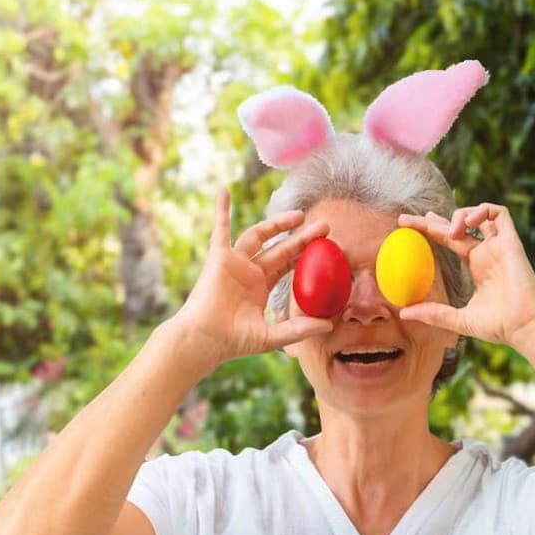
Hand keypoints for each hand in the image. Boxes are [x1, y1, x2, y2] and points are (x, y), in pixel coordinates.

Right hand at [169, 190, 334, 367]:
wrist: (205, 340)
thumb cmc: (234, 341)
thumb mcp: (273, 335)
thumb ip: (300, 329)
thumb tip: (329, 326)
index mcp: (261, 286)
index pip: (288, 265)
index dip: (306, 254)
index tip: (327, 246)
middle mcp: (249, 272)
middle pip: (280, 248)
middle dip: (301, 237)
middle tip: (324, 226)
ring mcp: (234, 263)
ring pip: (258, 235)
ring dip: (277, 223)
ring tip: (299, 215)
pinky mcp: (219, 258)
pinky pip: (220, 230)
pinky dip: (222, 211)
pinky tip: (225, 192)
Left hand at [397, 203, 534, 347]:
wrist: (525, 326)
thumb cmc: (498, 326)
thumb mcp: (459, 319)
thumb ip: (433, 314)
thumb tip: (404, 313)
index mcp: (477, 266)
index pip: (450, 240)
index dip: (430, 230)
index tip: (405, 226)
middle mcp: (487, 252)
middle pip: (458, 225)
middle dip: (432, 219)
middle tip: (406, 219)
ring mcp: (500, 245)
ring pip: (479, 213)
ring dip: (460, 215)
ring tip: (450, 233)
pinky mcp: (511, 242)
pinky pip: (499, 213)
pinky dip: (482, 210)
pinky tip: (468, 223)